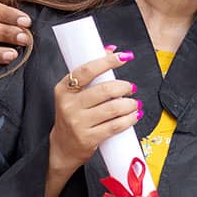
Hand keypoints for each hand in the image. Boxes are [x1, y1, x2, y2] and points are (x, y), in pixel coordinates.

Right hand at [45, 49, 139, 196]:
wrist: (62, 147)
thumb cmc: (72, 115)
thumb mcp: (73, 93)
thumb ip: (91, 71)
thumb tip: (110, 49)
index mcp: (63, 89)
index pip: (87, 70)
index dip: (108, 61)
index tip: (124, 56)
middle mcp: (69, 105)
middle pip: (104, 90)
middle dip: (124, 87)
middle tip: (131, 87)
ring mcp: (78, 123)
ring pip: (112, 109)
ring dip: (130, 104)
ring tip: (134, 103)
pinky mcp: (88, 139)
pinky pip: (115, 126)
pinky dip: (129, 119)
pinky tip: (134, 115)